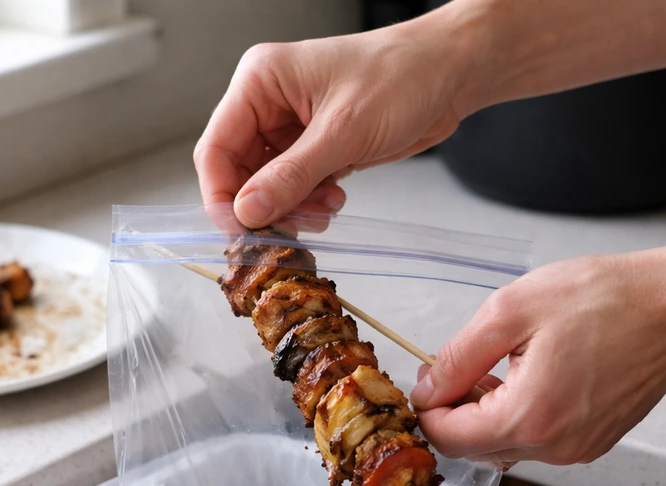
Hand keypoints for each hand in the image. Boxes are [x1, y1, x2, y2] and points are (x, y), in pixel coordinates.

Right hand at [194, 11, 474, 228]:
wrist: (450, 73)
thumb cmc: (402, 76)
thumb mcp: (344, 131)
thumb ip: (291, 175)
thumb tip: (247, 211)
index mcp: (260, 83)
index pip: (216, 148)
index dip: (222, 195)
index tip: (241, 232)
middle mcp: (268, 104)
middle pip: (239, 173)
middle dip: (264, 206)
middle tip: (290, 230)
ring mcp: (290, 128)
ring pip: (267, 186)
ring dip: (291, 208)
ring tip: (324, 210)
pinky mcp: (314, 147)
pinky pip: (294, 188)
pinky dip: (309, 204)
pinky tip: (334, 201)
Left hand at [408, 246, 665, 466]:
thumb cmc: (604, 300)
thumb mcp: (510, 313)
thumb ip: (458, 358)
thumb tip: (427, 389)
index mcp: (529, 419)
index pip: (449, 440)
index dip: (429, 408)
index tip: (431, 376)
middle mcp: (554, 448)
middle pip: (474, 448)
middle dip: (455, 411)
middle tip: (461, 365)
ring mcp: (577, 449)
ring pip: (503, 446)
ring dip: (486, 414)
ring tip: (499, 365)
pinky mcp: (593, 442)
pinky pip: (536, 441)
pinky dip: (518, 416)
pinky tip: (528, 376)